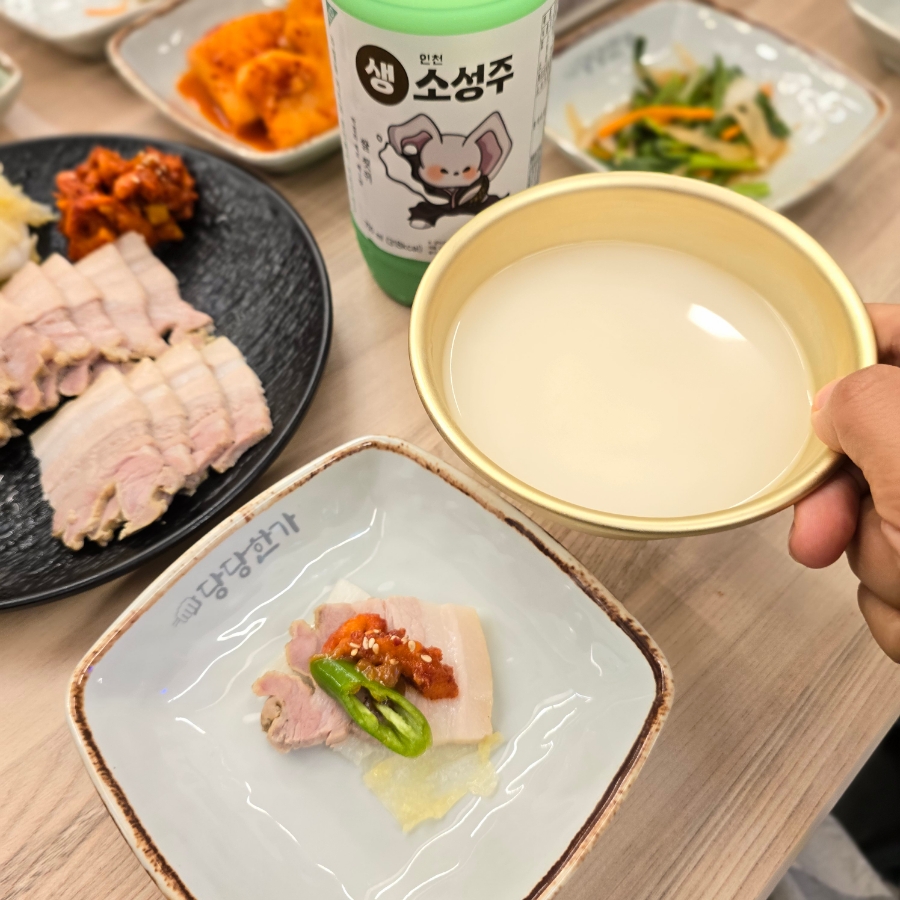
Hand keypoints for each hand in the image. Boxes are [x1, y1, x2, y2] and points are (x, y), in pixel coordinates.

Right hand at [789, 304, 899, 661]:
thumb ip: (865, 405)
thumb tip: (832, 401)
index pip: (895, 338)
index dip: (844, 351)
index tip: (806, 372)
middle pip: (869, 446)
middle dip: (842, 503)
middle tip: (827, 527)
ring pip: (870, 520)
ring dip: (875, 562)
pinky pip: (886, 573)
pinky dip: (896, 602)